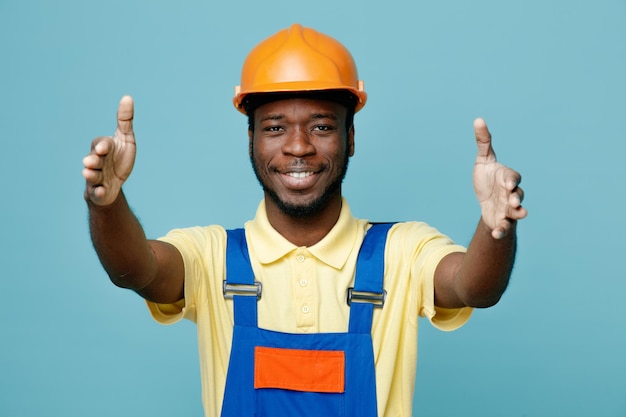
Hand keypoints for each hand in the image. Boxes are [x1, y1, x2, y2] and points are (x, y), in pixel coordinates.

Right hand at [82, 96, 135, 205]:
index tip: (103, 148)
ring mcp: (96, 177)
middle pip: (92, 160)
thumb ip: (125, 120)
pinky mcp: (98, 191)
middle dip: (92, 160)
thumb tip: (127, 97)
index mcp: (103, 148)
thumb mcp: (125, 139)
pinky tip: (102, 192)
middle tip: (90, 161)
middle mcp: (97, 161)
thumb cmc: (119, 157)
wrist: (114, 182)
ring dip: (91, 175)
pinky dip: (99, 192)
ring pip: (91, 176)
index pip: (102, 144)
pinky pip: (97, 192)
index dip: (102, 146)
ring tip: (89, 173)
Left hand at [473, 118, 526, 238]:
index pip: (513, 177)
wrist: (485, 201)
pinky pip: (505, 227)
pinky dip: (501, 230)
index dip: (512, 180)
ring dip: (516, 214)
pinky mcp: (502, 221)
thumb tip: (478, 119)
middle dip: (517, 198)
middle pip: (518, 195)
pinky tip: (496, 234)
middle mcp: (511, 193)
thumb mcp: (483, 160)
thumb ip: (483, 142)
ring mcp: (508, 208)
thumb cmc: (487, 178)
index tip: (509, 183)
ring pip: (516, 212)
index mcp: (507, 178)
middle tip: (514, 202)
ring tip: (516, 214)